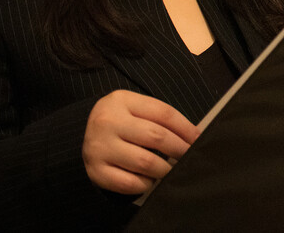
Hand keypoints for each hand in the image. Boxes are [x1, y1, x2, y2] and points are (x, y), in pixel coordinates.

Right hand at [82, 90, 198, 194]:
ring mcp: (98, 147)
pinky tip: (150, 179)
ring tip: (170, 169)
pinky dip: (146, 183)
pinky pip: (129, 183)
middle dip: (180, 149)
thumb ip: (161, 119)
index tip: (199, 140)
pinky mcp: (95, 171)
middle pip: (156, 137)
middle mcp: (107, 122)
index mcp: (121, 101)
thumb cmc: (121, 122)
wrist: (83, 134)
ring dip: (165, 169)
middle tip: (189, 157)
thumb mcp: (136, 109)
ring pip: (145, 162)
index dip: (186, 128)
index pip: (164, 113)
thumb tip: (195, 137)